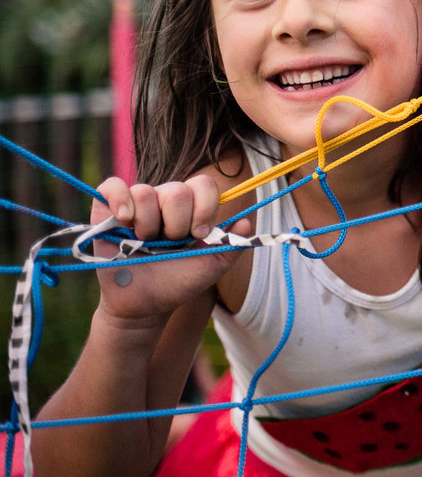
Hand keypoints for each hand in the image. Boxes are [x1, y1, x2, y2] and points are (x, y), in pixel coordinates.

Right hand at [89, 176, 250, 327]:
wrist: (144, 304)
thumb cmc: (177, 282)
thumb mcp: (211, 266)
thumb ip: (232, 244)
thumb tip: (246, 221)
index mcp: (192, 208)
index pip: (204, 185)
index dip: (204, 208)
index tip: (198, 234)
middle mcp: (165, 200)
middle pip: (176, 190)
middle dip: (176, 224)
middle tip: (168, 244)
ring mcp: (137, 203)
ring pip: (145, 192)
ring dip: (147, 224)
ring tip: (143, 243)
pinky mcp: (107, 209)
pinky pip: (112, 186)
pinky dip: (119, 199)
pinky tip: (123, 220)